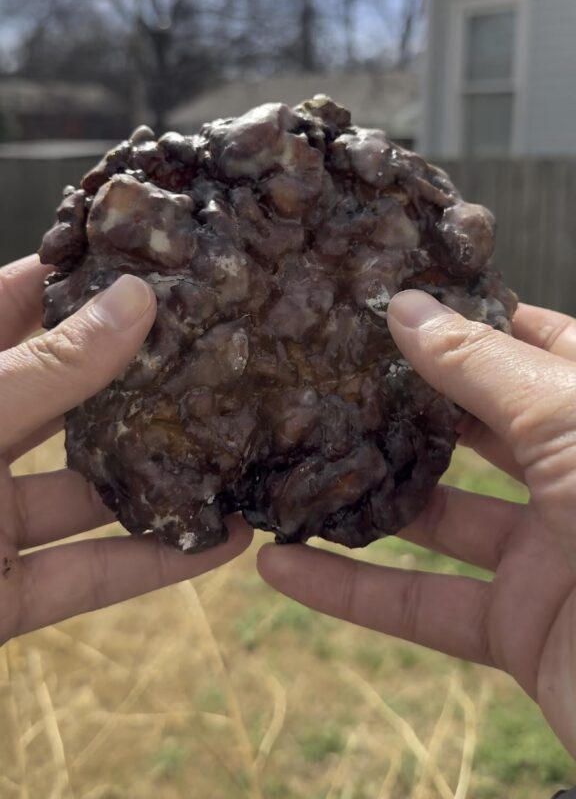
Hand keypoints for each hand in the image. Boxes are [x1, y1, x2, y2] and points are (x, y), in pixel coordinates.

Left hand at [0, 256, 251, 644]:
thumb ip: (47, 369)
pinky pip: (88, 574)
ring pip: (87, 488)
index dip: (82, 276)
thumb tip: (134, 301)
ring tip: (236, 441)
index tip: (160, 254)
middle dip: (140, 373)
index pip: (15, 302)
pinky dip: (152, 562)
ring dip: (159, 475)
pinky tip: (223, 542)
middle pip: (67, 393)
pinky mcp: (3, 595)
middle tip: (222, 344)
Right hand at [259, 290, 575, 755]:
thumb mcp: (568, 419)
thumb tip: (405, 307)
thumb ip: (481, 365)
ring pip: (439, 518)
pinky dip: (351, 592)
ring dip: (365, 498)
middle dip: (406, 404)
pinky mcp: (521, 630)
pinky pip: (424, 607)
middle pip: (477, 429)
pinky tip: (282, 568)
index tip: (399, 297)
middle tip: (327, 372)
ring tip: (291, 461)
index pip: (536, 346)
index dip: (473, 319)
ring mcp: (549, 554)